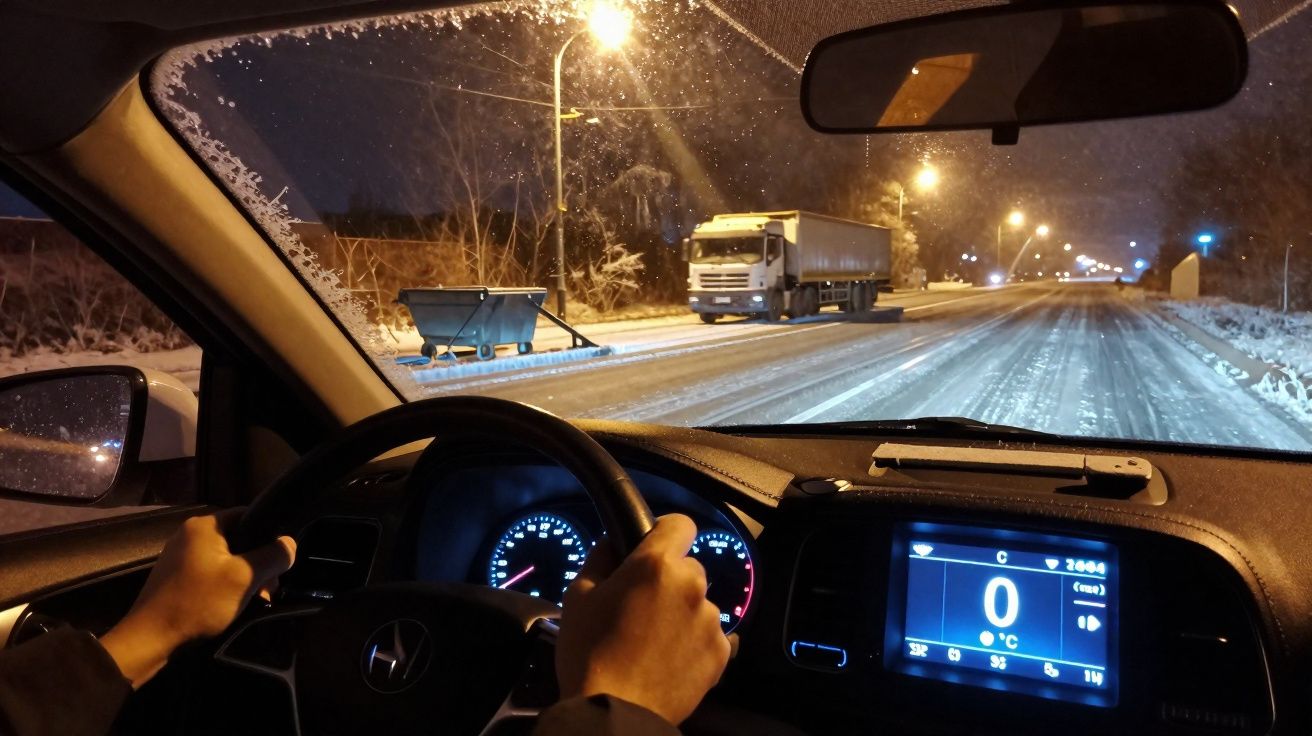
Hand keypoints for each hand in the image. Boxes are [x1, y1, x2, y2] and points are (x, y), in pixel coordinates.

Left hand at [100, 510, 295, 687]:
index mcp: (204, 526)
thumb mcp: (244, 578)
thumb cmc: (199, 602)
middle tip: (271, 588)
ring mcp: (180, 556)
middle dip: (259, 563)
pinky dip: (227, 585)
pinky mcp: (176, 577)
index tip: (281, 559)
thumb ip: (273, 556)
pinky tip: (235, 605)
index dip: (270, 534)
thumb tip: (290, 543)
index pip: (248, 515)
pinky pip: (211, 573)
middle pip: (239, 539)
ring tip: (257, 600)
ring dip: (245, 578)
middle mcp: (190, 534)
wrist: (151, 639)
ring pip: (227, 559)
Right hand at [556, 514, 729, 724]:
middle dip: (669, 581)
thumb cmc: (588, 651)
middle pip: (688, 568)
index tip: (652, 549)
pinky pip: (710, 635)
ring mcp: (711, 620)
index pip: (680, 524)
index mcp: (657, 564)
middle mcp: (692, 585)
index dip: (665, 534)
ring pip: (699, 603)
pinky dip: (694, 642)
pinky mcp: (722, 652)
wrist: (614, 710)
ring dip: (682, 613)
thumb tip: (615, 541)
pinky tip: (670, 659)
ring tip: (654, 641)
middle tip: (642, 607)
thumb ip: (601, 557)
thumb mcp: (578, 595)